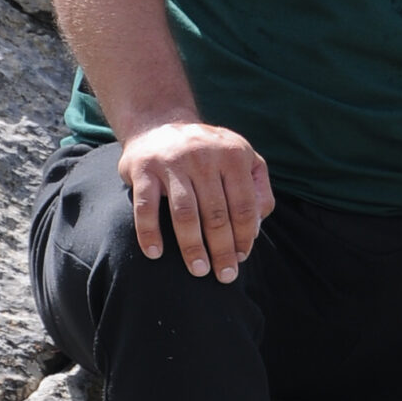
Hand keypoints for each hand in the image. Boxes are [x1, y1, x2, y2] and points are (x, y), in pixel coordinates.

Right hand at [119, 120, 272, 282]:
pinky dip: (150, 233)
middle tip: (225, 276)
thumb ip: (257, 187)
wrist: (159, 124)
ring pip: (184, 214)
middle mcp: (204, 156)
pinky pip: (146, 207)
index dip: (245, 236)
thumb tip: (258, 225)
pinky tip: (155, 254)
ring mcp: (172, 162)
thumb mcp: (240, 157)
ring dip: (192, 247)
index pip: (243, 205)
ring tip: (198, 270)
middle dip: (222, 250)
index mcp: (233, 155)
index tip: (241, 258)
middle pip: (216, 214)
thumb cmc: (208, 152)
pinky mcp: (144, 169)